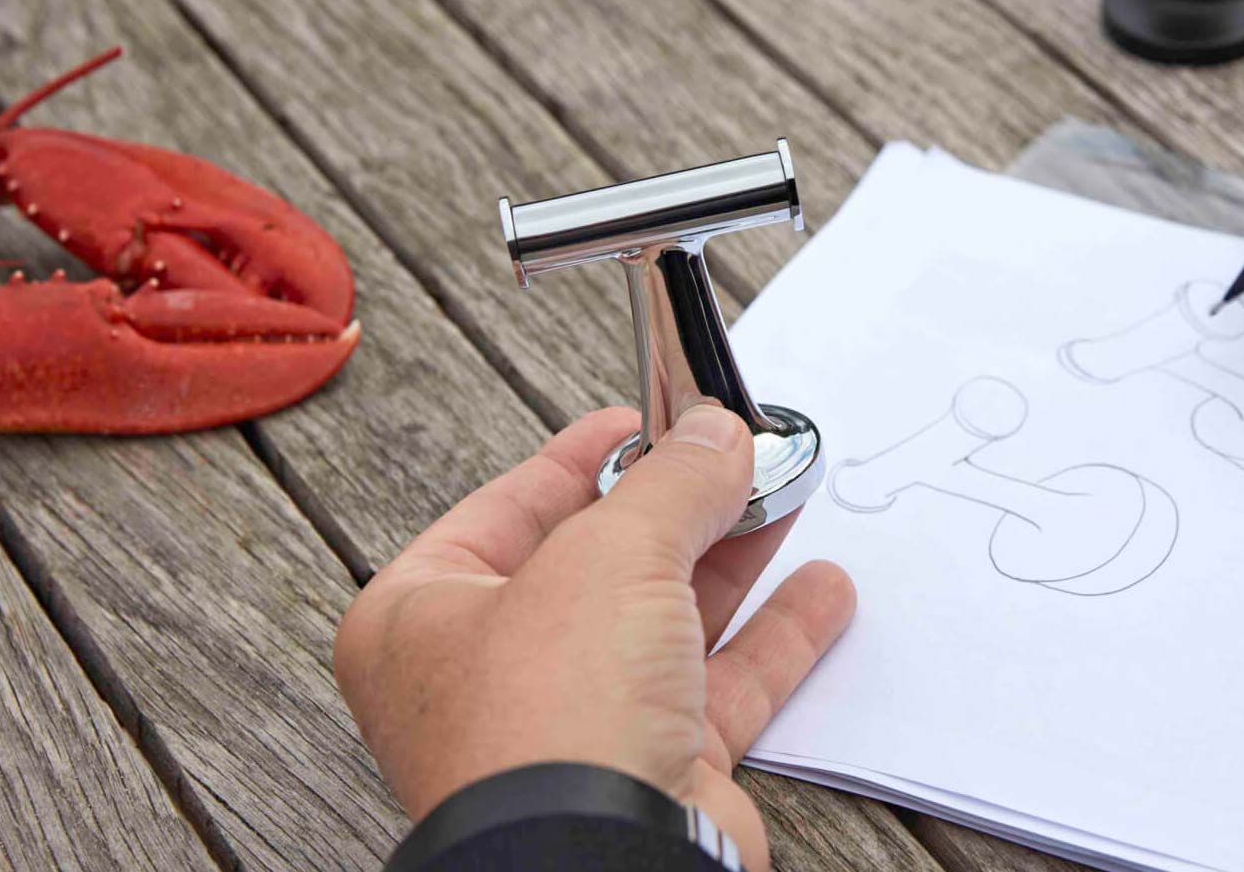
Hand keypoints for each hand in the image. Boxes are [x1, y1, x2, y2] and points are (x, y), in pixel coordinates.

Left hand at [334, 404, 854, 871]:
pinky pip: (719, 687)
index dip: (585, 455)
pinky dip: (772, 637)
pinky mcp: (652, 773)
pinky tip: (818, 592)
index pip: (508, 508)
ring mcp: (573, 728)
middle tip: (733, 450)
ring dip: (732, 559)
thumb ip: (673, 484)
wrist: (599, 864)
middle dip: (676, 503)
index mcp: (425, 618)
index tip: (651, 417)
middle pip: (596, 562)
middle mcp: (490, 676)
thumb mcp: (609, 554)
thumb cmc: (546, 720)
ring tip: (785, 493)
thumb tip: (716, 435)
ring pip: (664, 621)